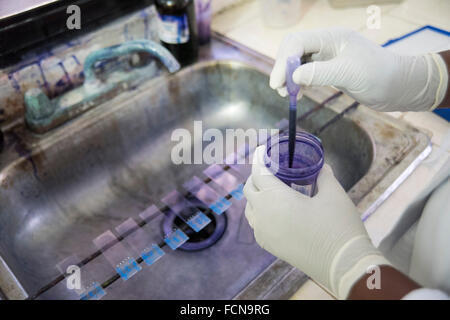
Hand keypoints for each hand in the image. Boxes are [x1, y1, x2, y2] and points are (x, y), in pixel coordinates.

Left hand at [243, 145, 390, 298]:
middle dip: (257, 175)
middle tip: (271, 168)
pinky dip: (260, 213)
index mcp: (275, 198)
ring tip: (272, 189)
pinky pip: (256, 225)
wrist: (344, 264)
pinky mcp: (269, 247)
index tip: (263, 149)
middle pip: (249, 189)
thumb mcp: (333, 194)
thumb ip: (323, 176)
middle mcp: (263, 215)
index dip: (260, 158)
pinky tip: (275, 212)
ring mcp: (264, 233)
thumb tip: (321, 167)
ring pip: (250, 209)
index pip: (259, 172)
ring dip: (256, 196)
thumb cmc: (338, 225)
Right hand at [270, 27, 446, 111]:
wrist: (398, 87)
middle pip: (293, 50)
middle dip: (283, 69)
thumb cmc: (379, 75)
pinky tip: (299, 93)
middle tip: (280, 90)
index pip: (297, 42)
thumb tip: (293, 76)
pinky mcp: (329, 70)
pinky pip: (306, 73)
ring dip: (289, 77)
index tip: (277, 83)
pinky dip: (298, 83)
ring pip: (298, 62)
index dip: (283, 61)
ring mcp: (327, 57)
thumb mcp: (348, 73)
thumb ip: (319, 73)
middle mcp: (326, 44)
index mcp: (331, 37)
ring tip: (287, 95)